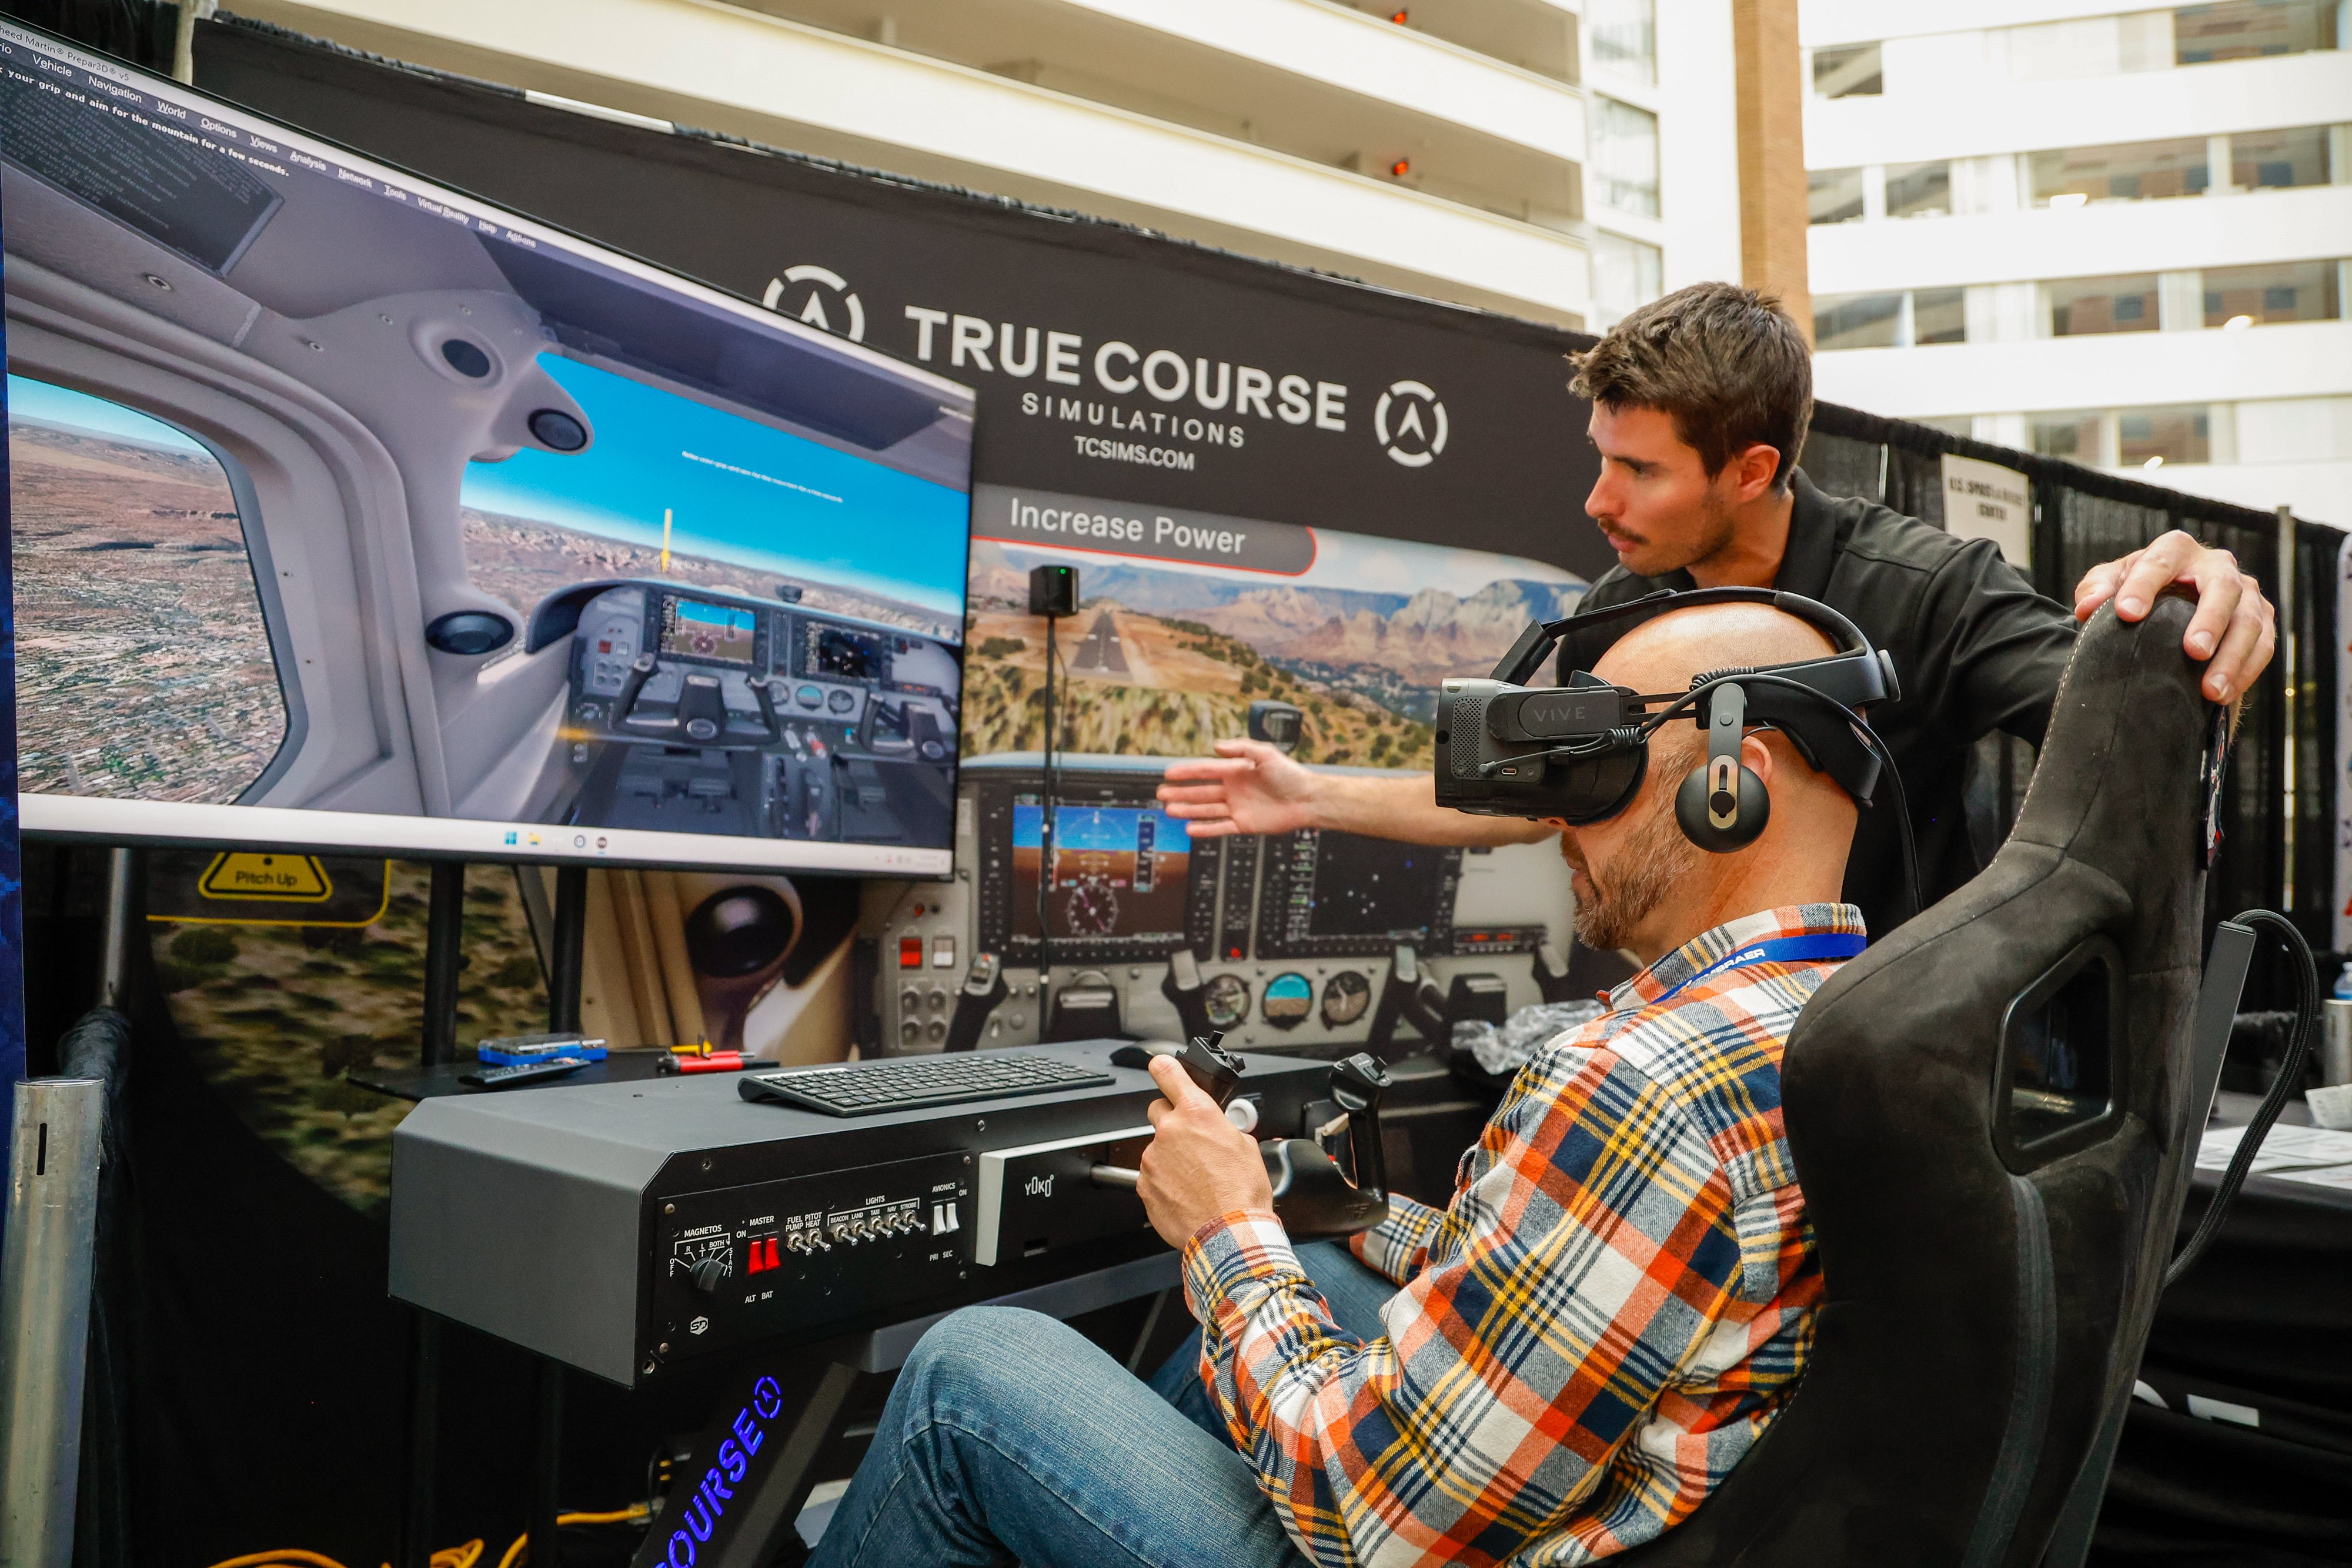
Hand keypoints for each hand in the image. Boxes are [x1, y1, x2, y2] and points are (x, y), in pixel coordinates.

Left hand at [1138, 1055, 1272, 1247]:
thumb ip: (1223, 1128)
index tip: (1161, 1065)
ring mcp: (1153, 1159)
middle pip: (1158, 1111)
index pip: (1169, 1072)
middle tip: (1191, 1141)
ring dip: (1171, 1158)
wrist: (1229, 1234)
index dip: (1164, 1066)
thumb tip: (1218, 1129)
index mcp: (1197, 1113)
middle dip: (1172, 1121)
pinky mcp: (1144, 1185)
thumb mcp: (1246, 1146)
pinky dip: (1165, 1183)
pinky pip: (1152, 1177)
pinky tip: (1186, 1195)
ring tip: (1196, 1180)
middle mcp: (1170, 1131)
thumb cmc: (1242, 1194)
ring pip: (1157, 1149)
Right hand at [1156, 739, 1323, 839]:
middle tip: (1161, 793)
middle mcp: (1234, 789)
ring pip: (1206, 810)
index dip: (1187, 772)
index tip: (1169, 773)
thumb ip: (1241, 747)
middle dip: (1181, 792)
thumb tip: (1217, 745)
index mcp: (1237, 771)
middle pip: (1201, 791)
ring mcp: (1238, 807)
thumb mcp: (1266, 753)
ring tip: (1170, 809)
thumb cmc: (1291, 775)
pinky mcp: (1244, 824)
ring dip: (1188, 809)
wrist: (1308, 799)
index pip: (1206, 771)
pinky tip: (1190, 828)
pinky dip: (1206, 829)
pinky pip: (1220, 827)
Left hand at [2072, 530, 2275, 702]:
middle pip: (2222, 588)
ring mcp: (2245, 591)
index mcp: (2175, 550)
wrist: (2167, 601)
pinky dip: (2245, 671)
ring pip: (2249, 621)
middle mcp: (2217, 565)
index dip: (2143, 585)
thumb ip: (2095, 590)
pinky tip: (2223, 695)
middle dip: (2210, 620)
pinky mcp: (2261, 617)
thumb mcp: (2109, 584)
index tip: (2126, 614)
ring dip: (2232, 657)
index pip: (2160, 562)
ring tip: (2210, 691)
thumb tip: (2088, 608)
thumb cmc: (2135, 590)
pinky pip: (2264, 644)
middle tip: (2194, 651)